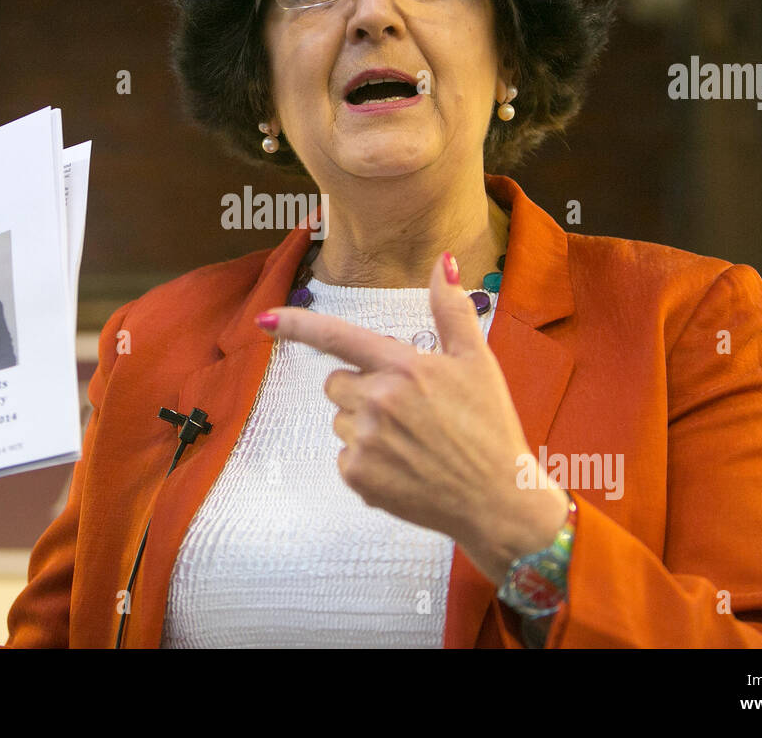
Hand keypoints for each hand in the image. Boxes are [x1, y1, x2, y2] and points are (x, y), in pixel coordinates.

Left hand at [255, 251, 568, 583]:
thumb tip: (445, 260)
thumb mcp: (477, 361)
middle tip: (407, 410)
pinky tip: (404, 467)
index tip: (263, 320)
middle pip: (336, 382)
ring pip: (341, 420)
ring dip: (365, 426)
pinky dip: (367, 462)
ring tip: (411, 442)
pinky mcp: (359, 477)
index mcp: (402, 367)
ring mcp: (366, 441)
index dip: (296, 325)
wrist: (498, 501)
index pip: (338, 336)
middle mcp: (377, 401)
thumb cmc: (490, 427)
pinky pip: (345, 456)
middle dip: (361, 389)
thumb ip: (450, 309)